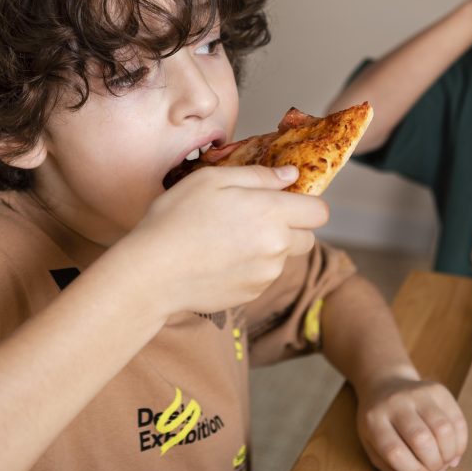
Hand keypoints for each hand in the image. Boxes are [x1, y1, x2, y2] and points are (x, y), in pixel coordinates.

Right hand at [119, 165, 328, 315]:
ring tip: (228, 239)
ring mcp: (266, 274)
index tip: (285, 199)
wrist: (152, 272)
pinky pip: (263, 276)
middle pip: (307, 237)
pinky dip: (251, 267)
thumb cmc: (176, 219)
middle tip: (255, 218)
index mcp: (272, 213)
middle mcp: (277, 247)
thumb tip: (291, 176)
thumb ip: (259, 176)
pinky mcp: (252, 294)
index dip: (306, 203)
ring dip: (269, 247)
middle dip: (291, 226)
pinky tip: (220, 259)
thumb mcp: (213, 180)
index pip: (319, 211)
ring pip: (283, 257)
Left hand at [356, 373, 466, 470]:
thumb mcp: (373, 447)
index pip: (395, 451)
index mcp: (374, 420)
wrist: (384, 384)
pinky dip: (460, 442)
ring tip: (445, 463)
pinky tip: (453, 451)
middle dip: (434, 464)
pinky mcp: (438, 389)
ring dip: (450, 454)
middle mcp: (396, 402)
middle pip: (422, 440)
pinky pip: (457, 419)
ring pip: (443, 429)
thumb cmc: (378, 423)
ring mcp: (418, 392)